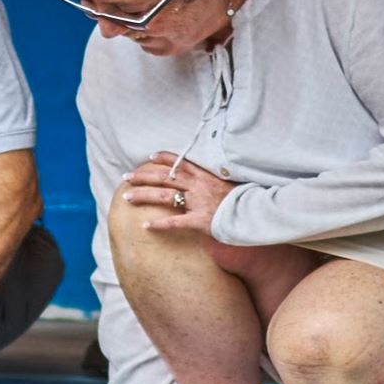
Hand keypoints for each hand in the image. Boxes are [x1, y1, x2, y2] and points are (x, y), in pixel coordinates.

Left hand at [119, 152, 236, 232]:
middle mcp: (198, 186)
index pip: (180, 162)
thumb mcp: (231, 183)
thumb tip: (211, 180)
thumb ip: (217, 181)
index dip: (163, 159)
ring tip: (127, 197)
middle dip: (143, 177)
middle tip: (126, 178)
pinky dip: (160, 224)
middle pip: (164, 178)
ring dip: (144, 196)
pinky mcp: (200, 220)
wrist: (257, 212)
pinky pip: (176, 222)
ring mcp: (198, 203)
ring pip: (164, 196)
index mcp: (205, 176)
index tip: (148, 157)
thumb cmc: (246, 199)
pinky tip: (146, 226)